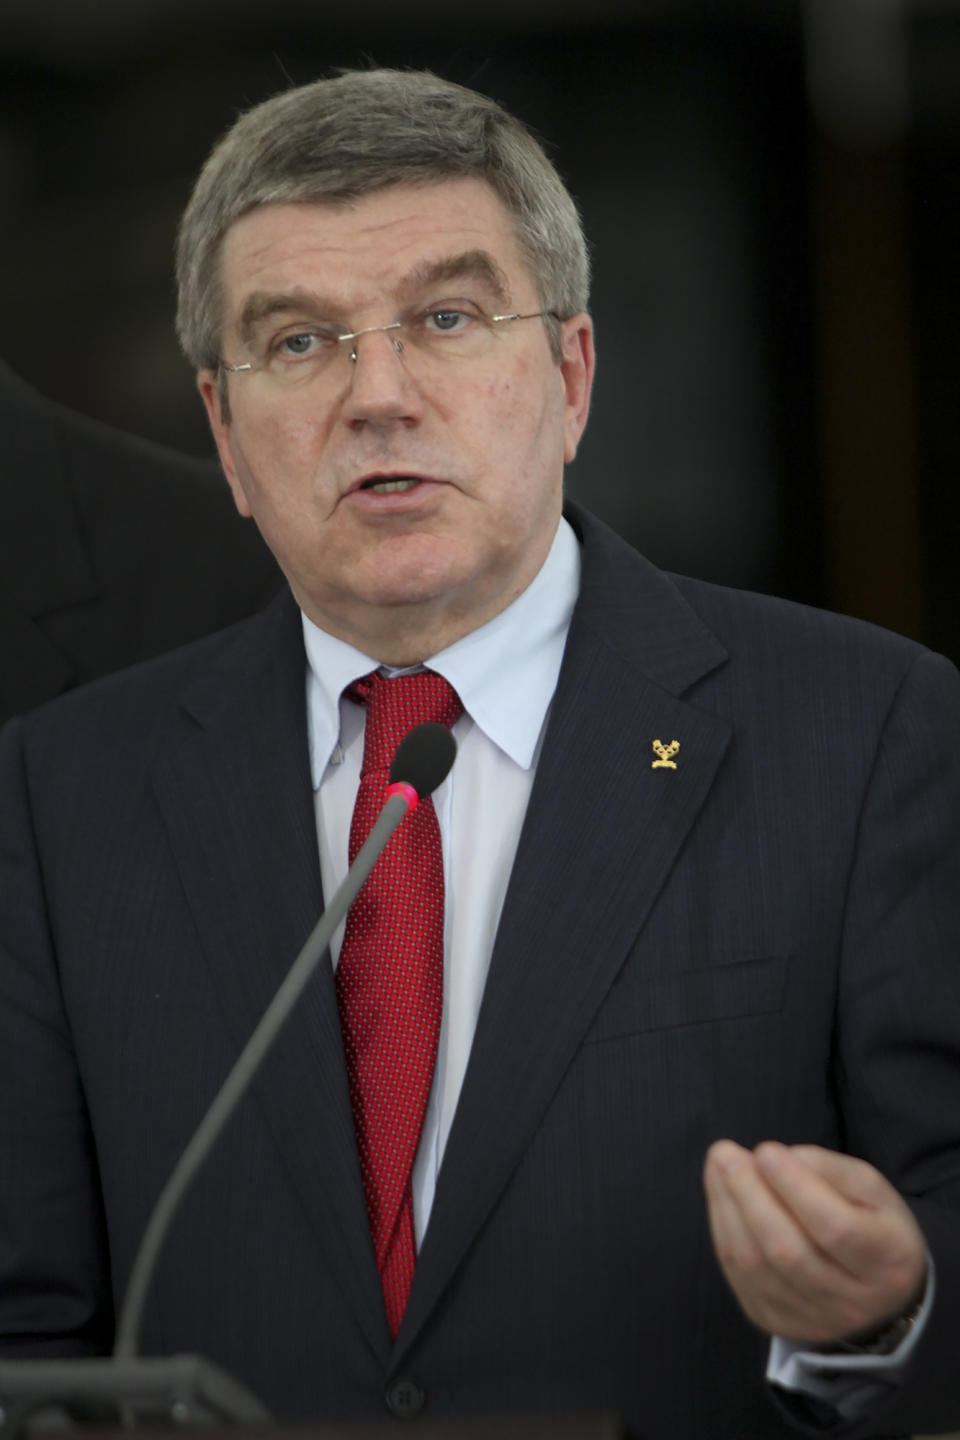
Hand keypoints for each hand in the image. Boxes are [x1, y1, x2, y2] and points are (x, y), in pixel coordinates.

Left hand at [703, 1139, 926, 1345]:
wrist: (878, 1292)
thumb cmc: (870, 1223)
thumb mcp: (869, 1187)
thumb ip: (826, 1168)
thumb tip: (770, 1160)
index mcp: (886, 1260)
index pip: (835, 1228)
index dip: (795, 1187)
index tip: (766, 1151)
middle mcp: (852, 1301)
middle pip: (788, 1251)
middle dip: (749, 1195)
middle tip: (725, 1152)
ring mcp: (813, 1320)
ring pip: (757, 1268)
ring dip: (727, 1210)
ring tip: (718, 1166)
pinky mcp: (778, 1323)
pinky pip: (740, 1278)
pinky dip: (724, 1232)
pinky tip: (721, 1198)